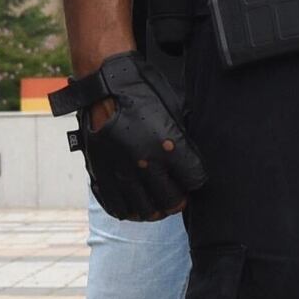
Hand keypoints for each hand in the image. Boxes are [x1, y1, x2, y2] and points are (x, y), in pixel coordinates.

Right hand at [64, 49, 205, 218]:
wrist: (104, 88)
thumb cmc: (143, 95)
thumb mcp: (174, 112)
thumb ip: (183, 142)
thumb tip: (191, 165)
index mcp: (168, 145)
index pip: (195, 180)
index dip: (196, 179)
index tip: (192, 175)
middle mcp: (145, 163)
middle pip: (172, 202)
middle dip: (178, 199)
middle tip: (177, 193)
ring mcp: (121, 172)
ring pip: (146, 210)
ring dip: (156, 209)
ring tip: (157, 201)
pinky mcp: (102, 175)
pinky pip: (119, 207)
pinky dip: (130, 210)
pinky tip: (136, 203)